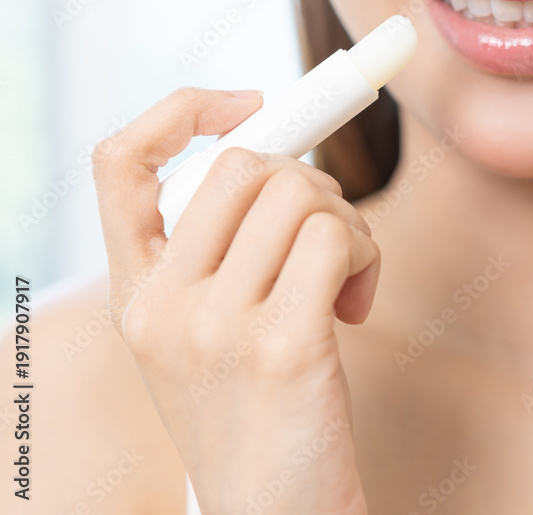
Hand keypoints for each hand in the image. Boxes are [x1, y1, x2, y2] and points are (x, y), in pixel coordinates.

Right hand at [92, 87, 376, 514]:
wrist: (277, 513)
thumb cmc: (258, 413)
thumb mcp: (208, 332)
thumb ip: (222, 253)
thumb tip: (286, 160)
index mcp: (136, 296)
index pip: (121, 163)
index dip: (183, 111)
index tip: (252, 106)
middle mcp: (162, 307)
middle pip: (242, 165)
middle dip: (306, 178)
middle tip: (326, 231)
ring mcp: (217, 327)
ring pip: (299, 193)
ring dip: (345, 221)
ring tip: (345, 277)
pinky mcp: (285, 345)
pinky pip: (333, 237)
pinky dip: (364, 252)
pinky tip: (355, 301)